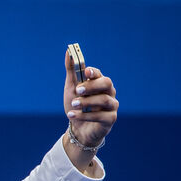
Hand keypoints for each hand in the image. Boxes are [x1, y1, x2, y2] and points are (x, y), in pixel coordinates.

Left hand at [63, 48, 118, 169]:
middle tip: (78, 90)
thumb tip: (68, 51)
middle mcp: (109, 93)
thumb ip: (72, 71)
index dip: (93, 73)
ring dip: (87, 102)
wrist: (78, 129)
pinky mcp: (110, 119)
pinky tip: (72, 115)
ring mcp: (112, 106)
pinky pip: (101, 116)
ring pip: (104, 100)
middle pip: (107, 84)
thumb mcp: (71, 88)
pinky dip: (85, 115)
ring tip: (73, 105)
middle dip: (92, 86)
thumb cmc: (77, 106)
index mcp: (100, 83)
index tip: (85, 72)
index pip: (100, 74)